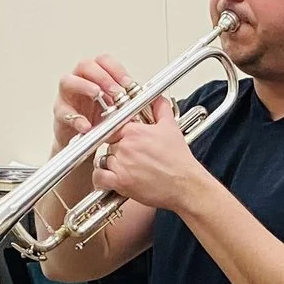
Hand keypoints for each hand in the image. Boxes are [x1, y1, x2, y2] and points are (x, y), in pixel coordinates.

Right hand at [53, 54, 134, 148]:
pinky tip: (87, 125)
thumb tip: (141, 96)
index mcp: (93, 76)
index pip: (103, 62)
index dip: (116, 69)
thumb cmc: (98, 119)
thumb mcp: (115, 106)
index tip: (128, 83)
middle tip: (116, 91)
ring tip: (97, 94)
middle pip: (85, 66)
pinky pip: (64, 113)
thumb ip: (124, 99)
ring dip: (85, 86)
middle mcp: (78, 81)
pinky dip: (76, 119)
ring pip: (68, 81)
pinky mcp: (60, 114)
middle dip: (102, 76)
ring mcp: (66, 96)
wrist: (84, 141)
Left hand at [90, 96, 212, 214]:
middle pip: (109, 143)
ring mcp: (121, 164)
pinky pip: (99, 178)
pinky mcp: (120, 182)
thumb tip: (158, 99)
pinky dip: (101, 179)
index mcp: (134, 131)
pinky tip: (109, 178)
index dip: (115, 131)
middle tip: (129, 155)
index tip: (119, 136)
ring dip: (111, 164)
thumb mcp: (171, 128)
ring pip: (104, 160)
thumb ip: (161, 109)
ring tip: (126, 168)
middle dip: (117, 149)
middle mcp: (125, 147)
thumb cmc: (178, 161)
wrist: (184, 184)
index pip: (112, 125)